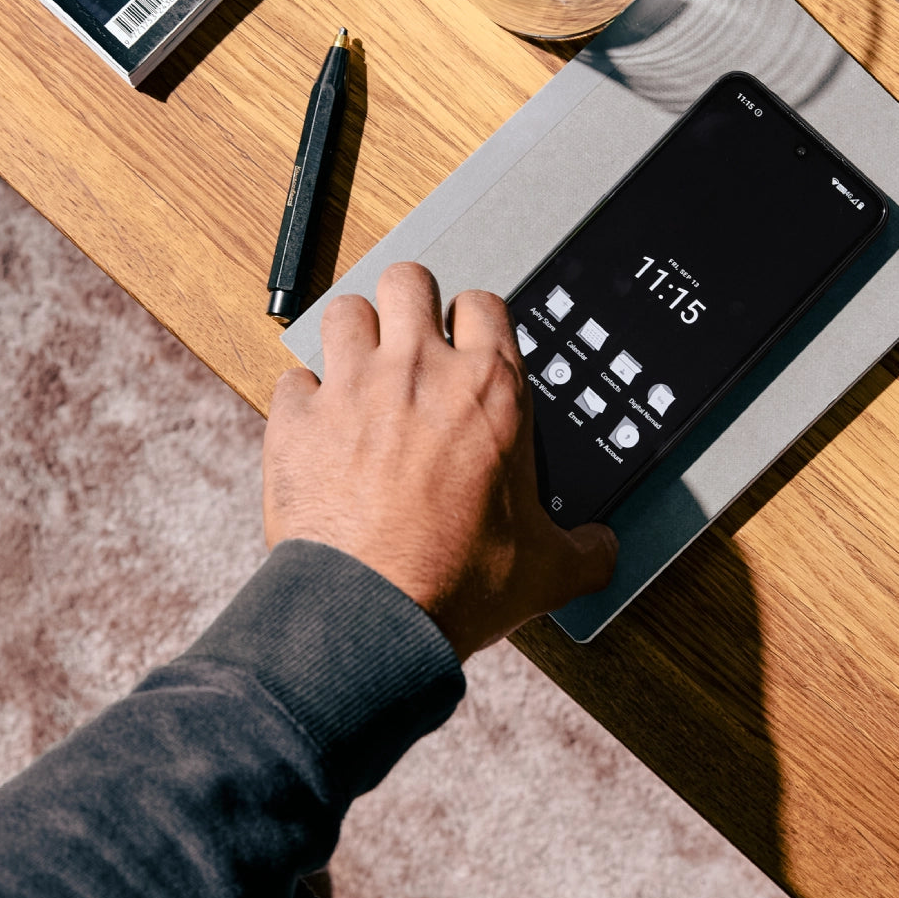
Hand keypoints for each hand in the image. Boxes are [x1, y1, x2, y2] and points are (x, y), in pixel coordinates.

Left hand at [263, 263, 617, 659]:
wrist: (371, 617)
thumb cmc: (456, 583)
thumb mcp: (546, 570)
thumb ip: (586, 550)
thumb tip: (604, 551)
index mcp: (489, 390)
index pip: (484, 303)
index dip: (474, 320)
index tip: (469, 345)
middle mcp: (419, 372)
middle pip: (409, 279)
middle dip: (409, 301)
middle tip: (410, 338)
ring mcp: (352, 388)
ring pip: (346, 310)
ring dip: (353, 334)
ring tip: (359, 368)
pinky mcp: (298, 420)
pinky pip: (294, 379)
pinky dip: (304, 399)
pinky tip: (316, 425)